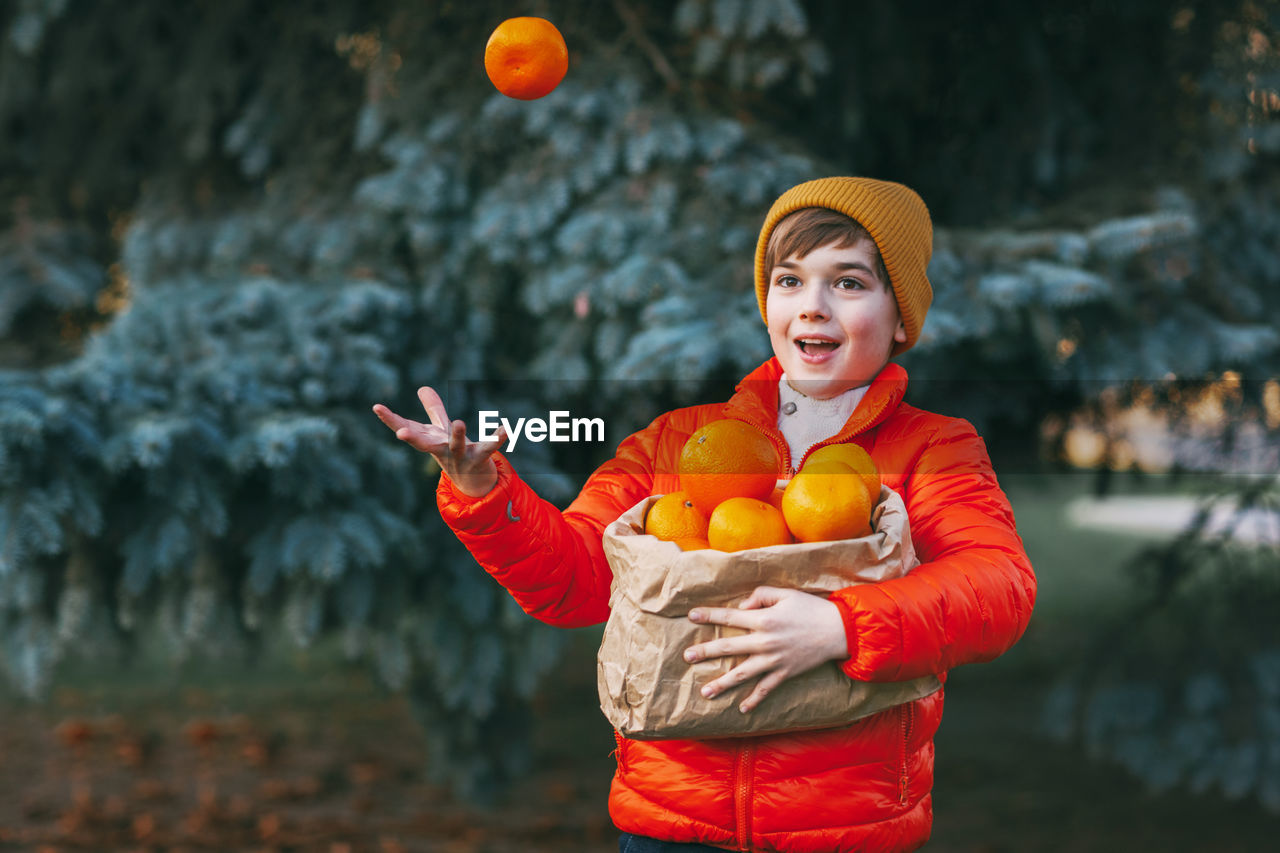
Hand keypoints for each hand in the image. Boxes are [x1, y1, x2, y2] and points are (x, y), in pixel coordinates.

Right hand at [372, 386, 505, 497]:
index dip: (390, 419)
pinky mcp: (478, 459)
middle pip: (424, 444)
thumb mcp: (441, 430)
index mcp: (429, 440)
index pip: (406, 428)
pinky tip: (505, 428)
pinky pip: (488, 449)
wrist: (472, 483)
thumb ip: (434, 410)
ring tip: (459, 422)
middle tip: (401, 432)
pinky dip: (497, 439)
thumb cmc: (452, 451)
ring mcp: (458, 457)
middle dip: (412, 437)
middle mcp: (440, 450)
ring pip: (456, 446)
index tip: (376, 407)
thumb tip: (423, 387)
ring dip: (457, 436)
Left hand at [683, 586, 847, 713]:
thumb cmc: (810, 608)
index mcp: (764, 619)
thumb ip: (760, 595)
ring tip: (705, 692)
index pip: (730, 616)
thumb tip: (741, 606)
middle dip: (706, 651)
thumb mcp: (785, 593)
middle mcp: (765, 641)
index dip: (710, 615)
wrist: (838, 631)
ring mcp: (774, 660)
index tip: (692, 616)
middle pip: (729, 647)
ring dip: (723, 683)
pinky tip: (741, 709)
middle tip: (687, 657)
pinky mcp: (785, 673)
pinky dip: (754, 700)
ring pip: (743, 673)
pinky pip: (766, 689)